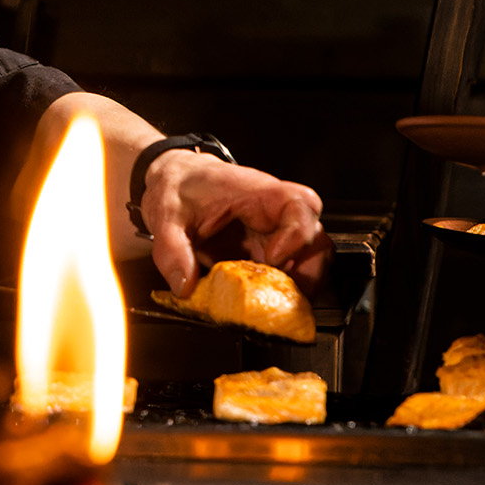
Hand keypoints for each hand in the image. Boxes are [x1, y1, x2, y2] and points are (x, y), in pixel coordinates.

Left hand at [138, 151, 332, 296]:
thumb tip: (185, 285)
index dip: (296, 237)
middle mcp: (277, 212)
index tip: (272, 260)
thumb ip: (172, 250)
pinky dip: (285, 290)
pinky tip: (262, 301)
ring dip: (300, 286)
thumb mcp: (166, 216)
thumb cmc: (181, 187)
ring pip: (313, 259)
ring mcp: (277, 233)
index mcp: (259, 193)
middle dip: (308, 274)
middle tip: (280, 297)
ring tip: (273, 303)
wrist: (178, 181)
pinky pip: (293, 272)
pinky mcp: (270, 251)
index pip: (301, 206)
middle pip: (318, 240)